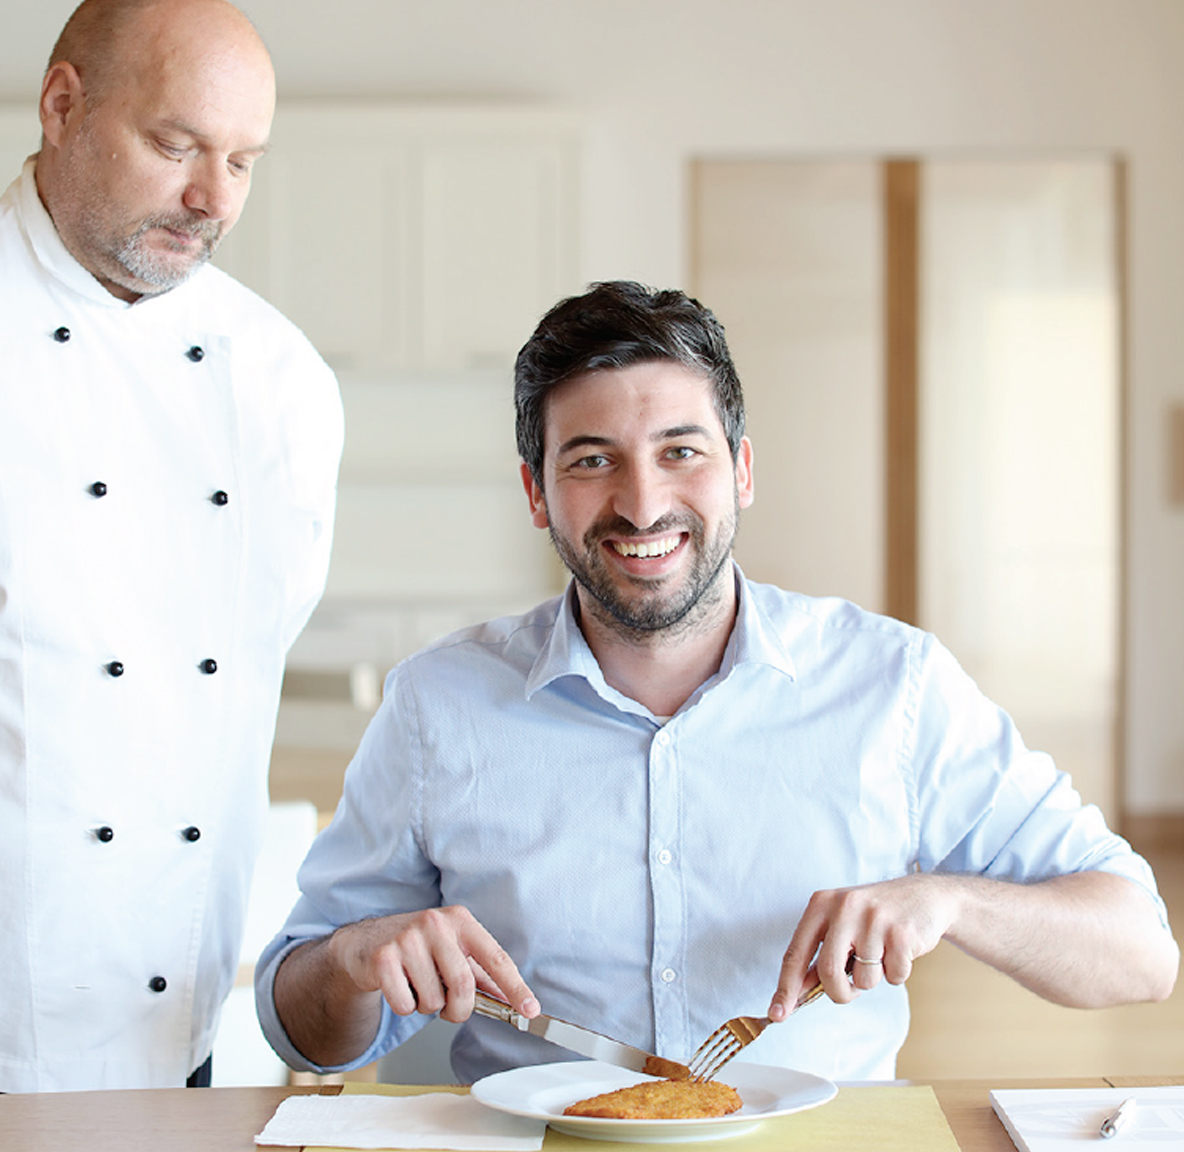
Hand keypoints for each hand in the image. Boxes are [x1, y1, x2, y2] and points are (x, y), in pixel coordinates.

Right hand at [328, 905, 538, 1023]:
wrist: (366, 941)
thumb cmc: (419, 948)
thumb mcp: (453, 950)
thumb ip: (482, 974)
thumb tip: (514, 1000)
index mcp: (461, 921)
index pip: (496, 958)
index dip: (515, 987)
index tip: (531, 1010)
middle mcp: (436, 923)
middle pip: (463, 986)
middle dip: (458, 1009)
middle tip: (449, 1008)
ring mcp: (408, 938)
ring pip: (433, 1000)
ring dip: (428, 1006)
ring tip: (419, 986)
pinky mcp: (383, 957)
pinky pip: (405, 1005)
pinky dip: (405, 1007)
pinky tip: (400, 986)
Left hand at [768, 874, 957, 1020]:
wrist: (924, 896)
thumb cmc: (874, 917)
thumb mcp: (840, 925)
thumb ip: (819, 956)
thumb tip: (796, 994)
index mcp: (821, 904)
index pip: (796, 953)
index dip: (785, 988)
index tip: (777, 1014)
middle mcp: (844, 906)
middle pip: (828, 972)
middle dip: (839, 992)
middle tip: (851, 989)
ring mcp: (873, 918)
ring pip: (864, 979)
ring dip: (872, 980)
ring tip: (880, 954)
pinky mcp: (901, 932)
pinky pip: (893, 977)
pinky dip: (896, 974)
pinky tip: (900, 951)